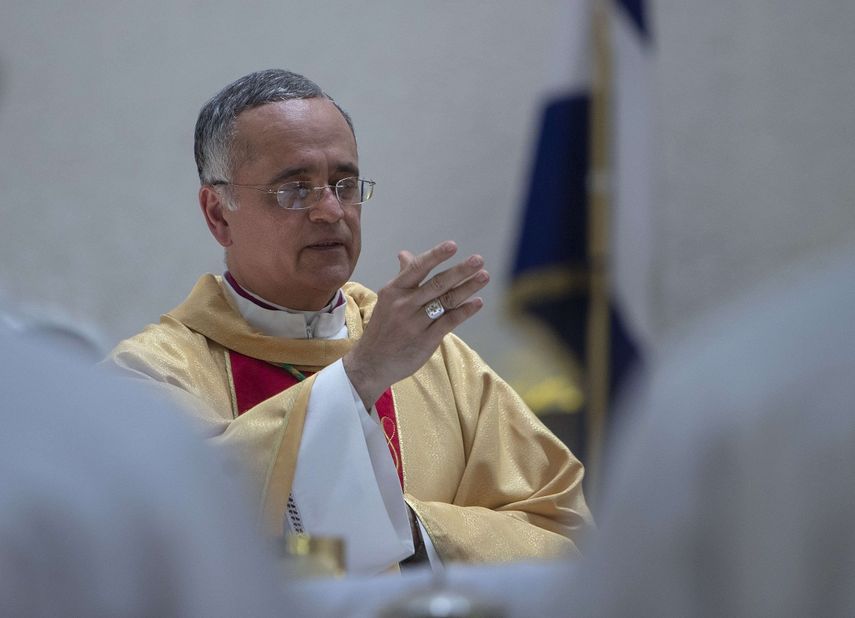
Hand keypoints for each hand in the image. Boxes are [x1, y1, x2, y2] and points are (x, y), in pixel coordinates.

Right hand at [343, 240, 488, 408]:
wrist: (371, 363)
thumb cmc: (383, 328)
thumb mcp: (387, 300)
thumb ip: (402, 277)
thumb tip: (405, 254)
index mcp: (393, 291)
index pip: (417, 268)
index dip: (436, 256)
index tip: (453, 245)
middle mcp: (404, 305)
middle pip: (437, 283)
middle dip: (460, 271)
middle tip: (478, 260)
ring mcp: (415, 323)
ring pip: (446, 301)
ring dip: (468, 288)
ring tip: (484, 276)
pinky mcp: (426, 340)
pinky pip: (449, 322)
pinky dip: (465, 311)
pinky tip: (478, 302)